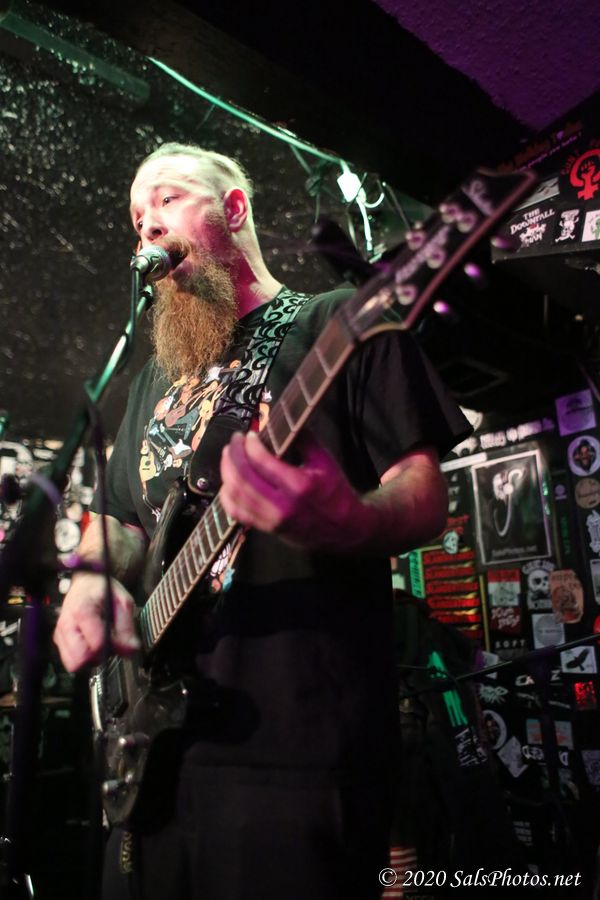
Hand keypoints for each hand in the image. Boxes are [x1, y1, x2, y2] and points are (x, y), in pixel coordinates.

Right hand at [53, 572, 139, 671]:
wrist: (85, 581)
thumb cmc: (103, 589)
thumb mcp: (123, 601)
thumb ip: (127, 627)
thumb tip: (131, 649)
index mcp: (82, 610)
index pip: (96, 645)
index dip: (113, 647)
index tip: (120, 640)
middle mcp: (66, 623)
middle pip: (80, 659)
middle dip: (98, 657)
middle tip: (108, 643)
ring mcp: (60, 633)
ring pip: (73, 664)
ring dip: (90, 659)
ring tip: (99, 641)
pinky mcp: (58, 640)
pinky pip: (70, 660)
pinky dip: (82, 656)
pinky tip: (90, 642)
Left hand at [219, 431, 374, 550]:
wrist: (345, 529)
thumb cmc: (336, 493)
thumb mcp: (326, 462)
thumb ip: (305, 440)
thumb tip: (285, 420)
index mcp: (299, 485)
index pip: (262, 461)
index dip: (250, 444)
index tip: (249, 434)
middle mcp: (282, 504)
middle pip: (243, 477)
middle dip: (233, 455)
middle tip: (234, 442)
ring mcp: (272, 519)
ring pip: (235, 495)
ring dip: (226, 473)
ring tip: (229, 457)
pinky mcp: (267, 529)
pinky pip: (236, 513)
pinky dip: (226, 496)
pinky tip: (228, 482)